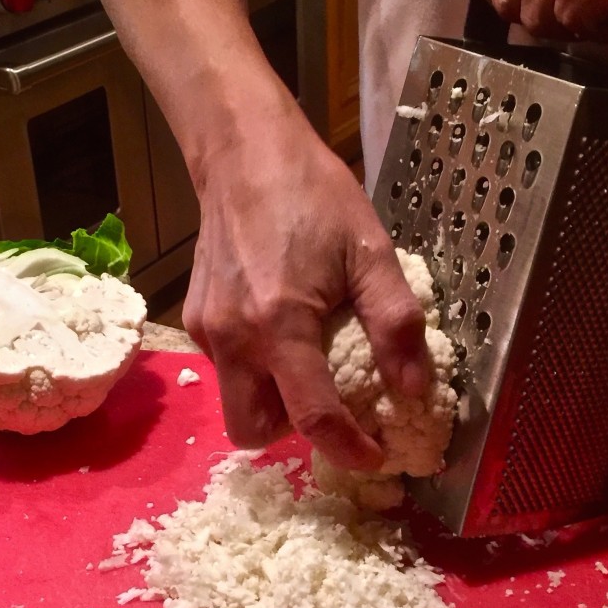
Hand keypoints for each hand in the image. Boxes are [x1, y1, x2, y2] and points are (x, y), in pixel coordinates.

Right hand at [182, 117, 428, 470]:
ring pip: (234, 403)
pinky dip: (254, 369)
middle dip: (293, 434)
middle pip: (253, 431)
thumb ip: (395, 322)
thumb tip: (414, 388)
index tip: (376, 455)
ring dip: (272, 402)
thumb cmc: (312, 194)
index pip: (313, 416)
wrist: (243, 151)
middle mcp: (233, 338)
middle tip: (330, 404)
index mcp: (280, 324)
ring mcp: (206, 329)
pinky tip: (279, 329)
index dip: (348, 448)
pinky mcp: (194, 317)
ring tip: (306, 364)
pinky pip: (225, 369)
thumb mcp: (370, 251)